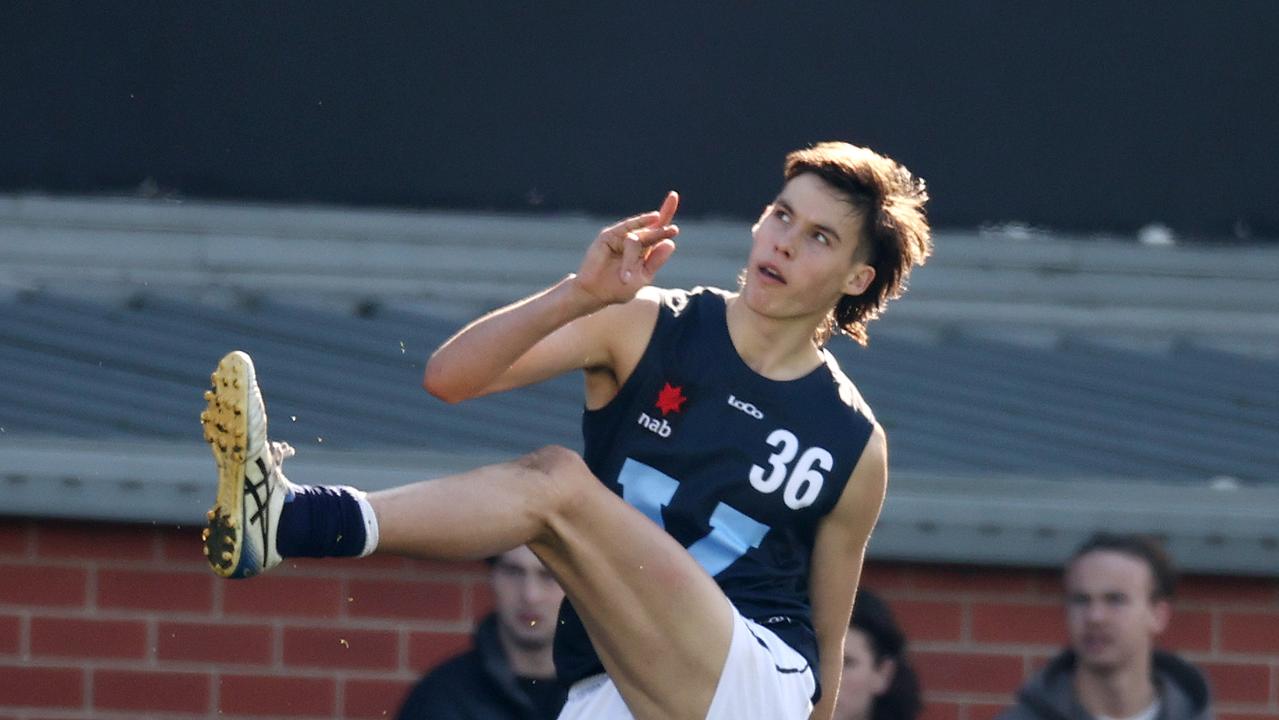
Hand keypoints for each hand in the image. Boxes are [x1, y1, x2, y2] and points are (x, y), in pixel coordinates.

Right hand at [573, 191, 679, 305]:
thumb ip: (655, 261)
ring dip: (632, 258)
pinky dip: (636, 226)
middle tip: (675, 230)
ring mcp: (621, 237)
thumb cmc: (618, 288)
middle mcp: (634, 240)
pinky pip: (624, 231)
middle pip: (653, 226)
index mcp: (645, 250)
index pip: (659, 230)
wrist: (594, 294)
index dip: (666, 213)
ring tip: (625, 277)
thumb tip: (671, 243)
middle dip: (665, 218)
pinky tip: (651, 220)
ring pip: (638, 239)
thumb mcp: (642, 277)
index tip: (673, 195)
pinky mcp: (608, 237)